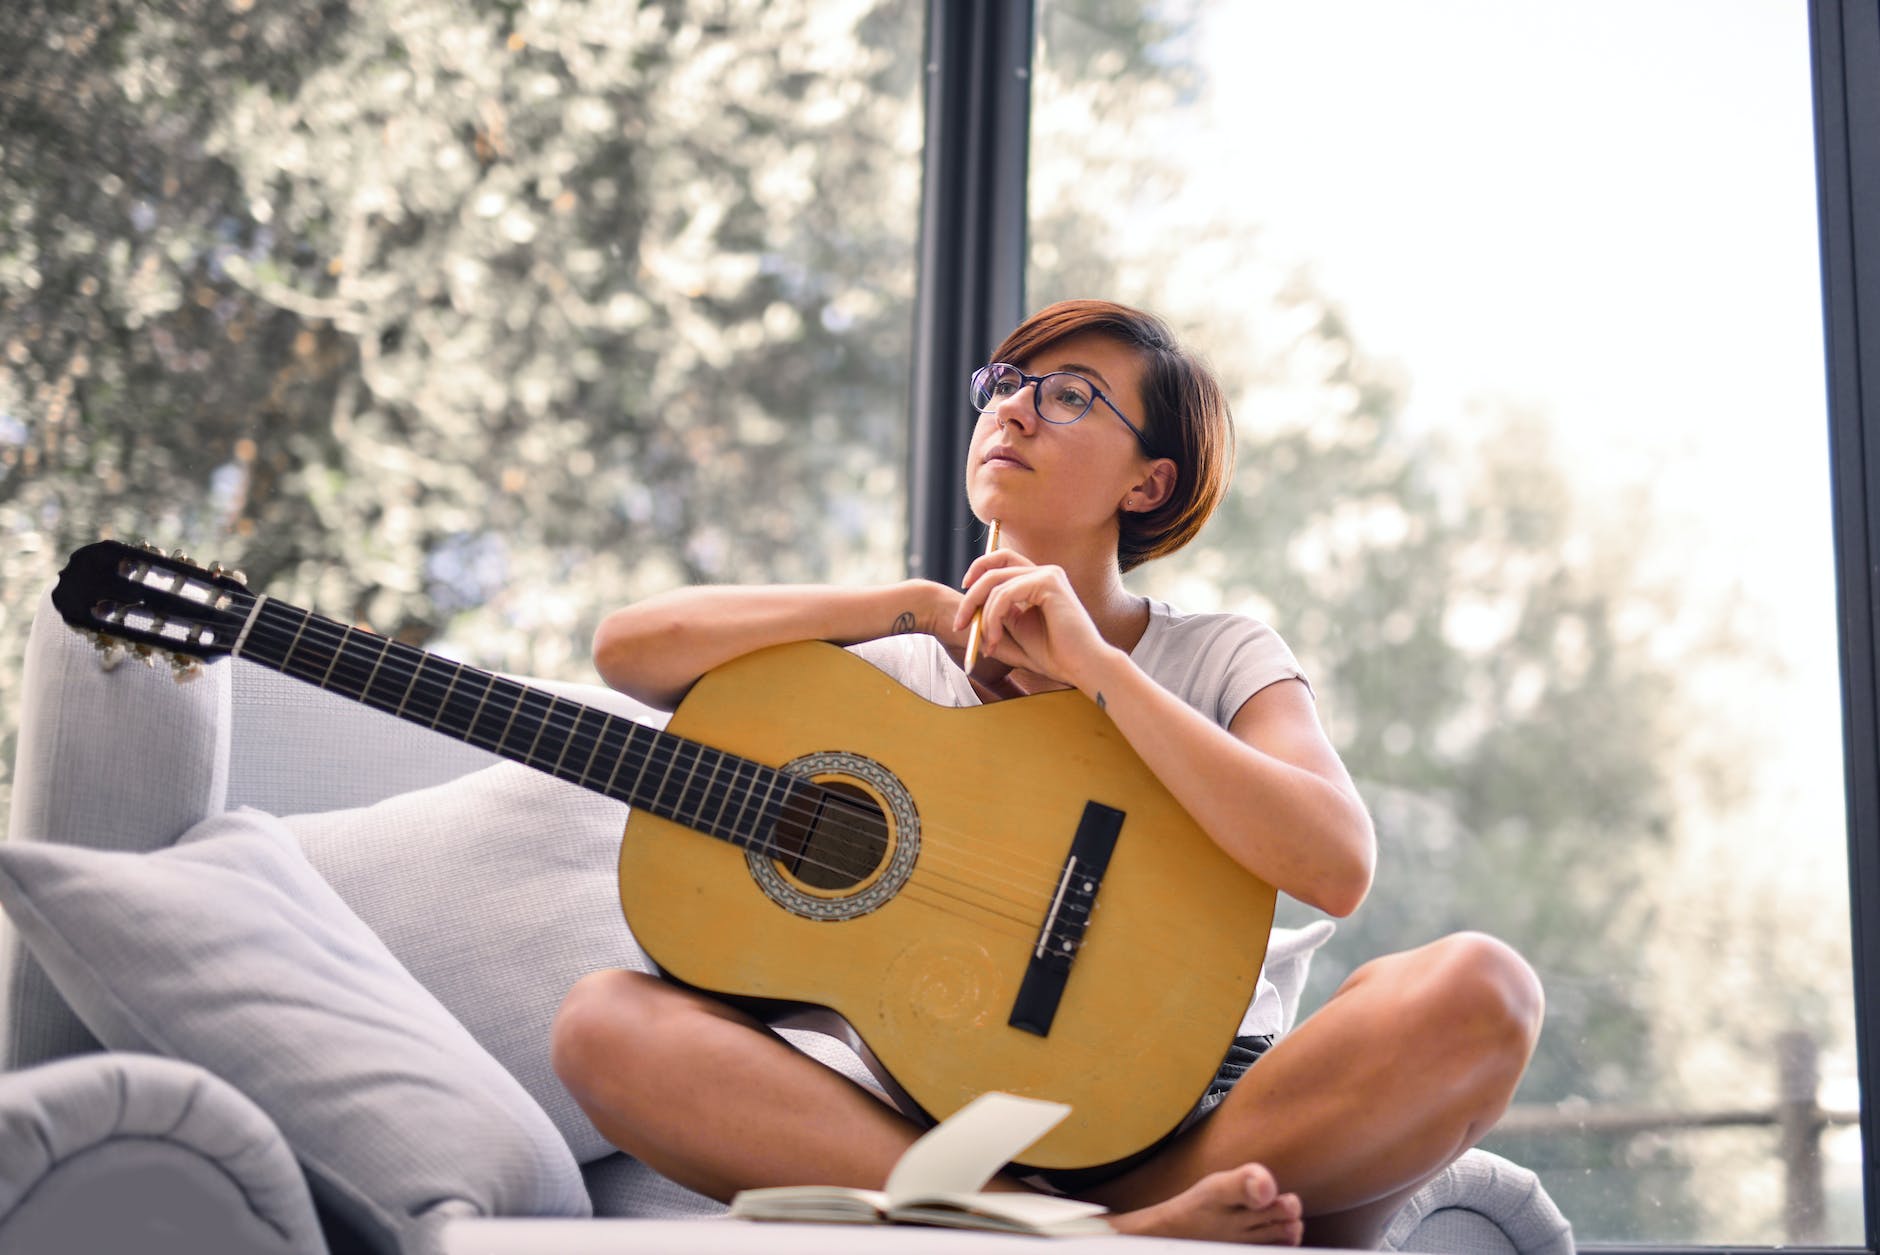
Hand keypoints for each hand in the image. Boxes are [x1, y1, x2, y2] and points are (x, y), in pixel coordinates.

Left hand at [951, 551, 1110, 690]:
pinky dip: (993, 618)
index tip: (964, 596)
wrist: (1082, 667)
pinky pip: (1005, 595)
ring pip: (996, 583)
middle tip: (958, 623)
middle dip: (971, 594)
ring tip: (986, 644)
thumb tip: (970, 606)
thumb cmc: (1054, 655)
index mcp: (1040, 580)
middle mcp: (1045, 572)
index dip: (979, 571)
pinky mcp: (1048, 583)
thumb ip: (998, 615)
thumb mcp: (1017, 631)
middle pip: (995, 567)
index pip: (1002, 561)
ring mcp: (1048, 574)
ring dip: (983, 616)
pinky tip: (995, 640)